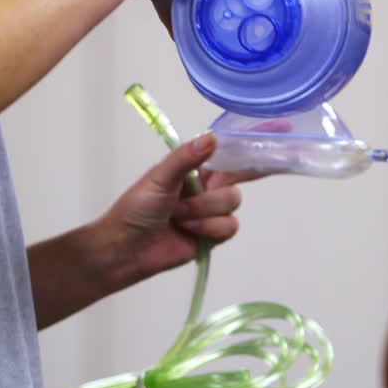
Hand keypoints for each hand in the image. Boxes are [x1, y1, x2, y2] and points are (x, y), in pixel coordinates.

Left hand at [98, 131, 253, 287]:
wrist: (126, 249)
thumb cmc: (135, 209)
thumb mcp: (158, 178)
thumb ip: (185, 158)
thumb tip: (212, 138)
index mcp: (194, 169)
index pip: (226, 157)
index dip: (244, 156)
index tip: (260, 152)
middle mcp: (205, 189)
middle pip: (233, 184)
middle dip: (209, 196)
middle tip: (184, 201)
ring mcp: (210, 212)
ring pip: (232, 205)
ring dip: (204, 213)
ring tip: (179, 218)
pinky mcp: (213, 235)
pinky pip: (229, 227)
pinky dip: (209, 229)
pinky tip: (189, 232)